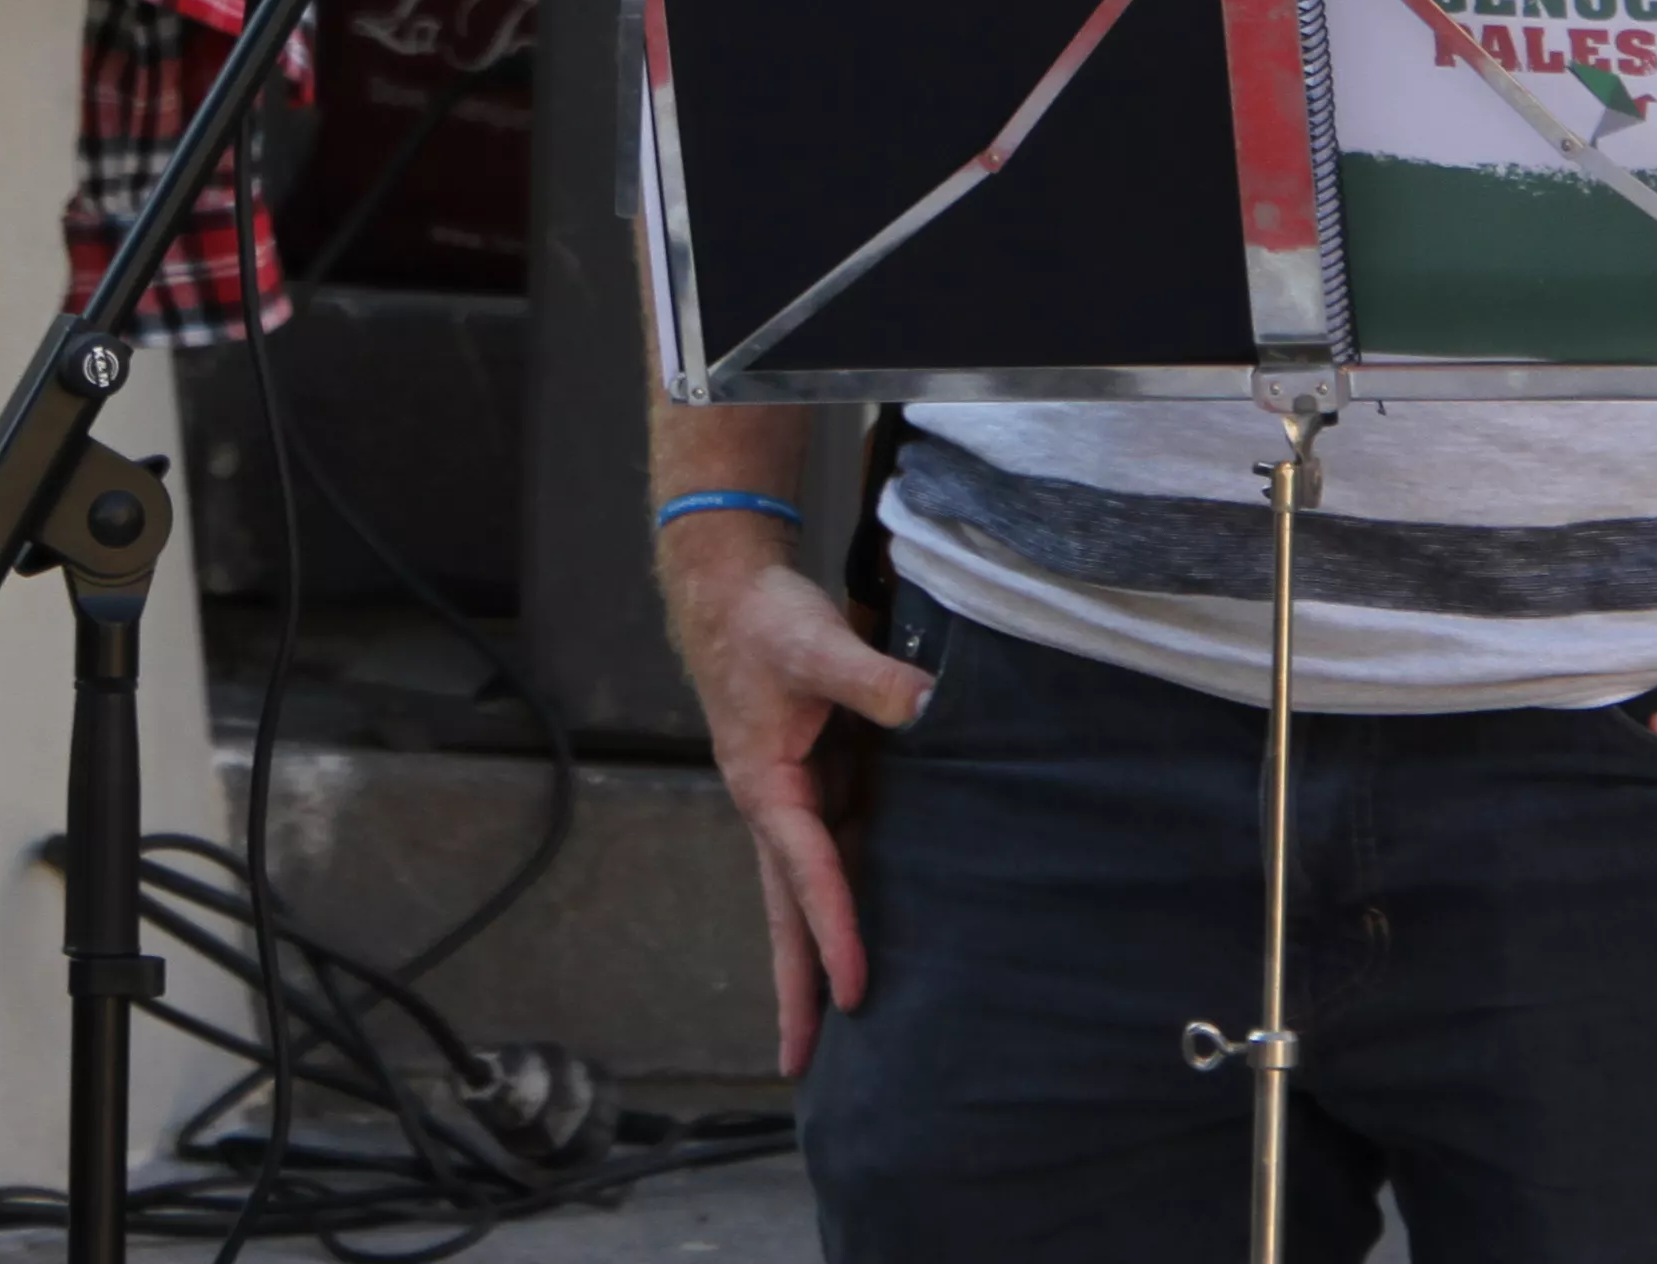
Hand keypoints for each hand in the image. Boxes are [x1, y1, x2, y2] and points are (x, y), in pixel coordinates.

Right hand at [656, 520, 931, 1075]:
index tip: (857, 990)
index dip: (835, 931)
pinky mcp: (815, 784)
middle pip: (786, 913)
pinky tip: (861, 939)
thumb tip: (926, 705)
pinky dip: (840, 904)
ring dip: (814, 956)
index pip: (807, 873)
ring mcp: (794, 800)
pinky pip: (830, 856)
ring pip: (806, 893)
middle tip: (798, 1066)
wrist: (730, 591)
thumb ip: (869, 676)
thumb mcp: (815, 640)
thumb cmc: (765, 619)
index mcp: (765, 786)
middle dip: (795, 986)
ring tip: (832, 1031)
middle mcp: (775, 807)